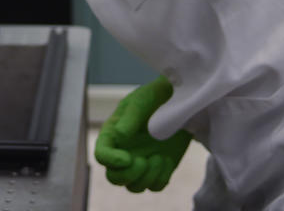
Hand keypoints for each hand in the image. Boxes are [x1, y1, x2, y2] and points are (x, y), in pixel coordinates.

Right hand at [94, 76, 192, 192]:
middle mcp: (123, 151)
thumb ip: (130, 117)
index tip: (128, 157)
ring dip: (147, 177)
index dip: (111, 161)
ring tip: (159, 157)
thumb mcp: (143, 100)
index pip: (101, 155)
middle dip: (129, 174)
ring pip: (135, 187)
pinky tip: (167, 159)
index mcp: (113, 134)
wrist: (182, 103)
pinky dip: (161, 177)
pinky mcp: (159, 169)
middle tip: (143, 161)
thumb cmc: (156, 97)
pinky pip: (156, 186)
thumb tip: (119, 135)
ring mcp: (141, 162)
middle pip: (115, 178)